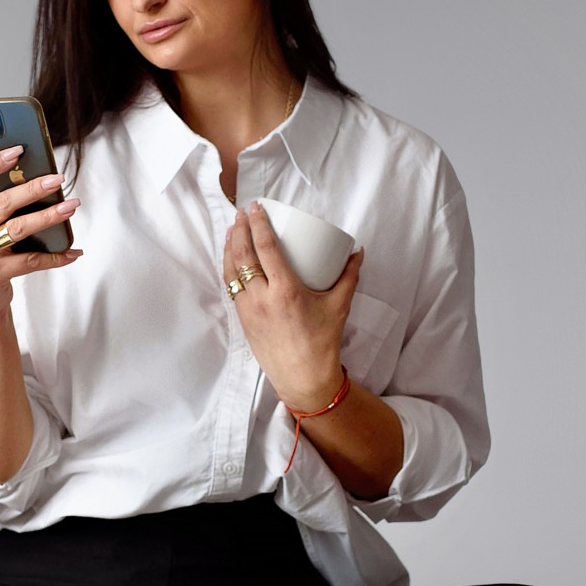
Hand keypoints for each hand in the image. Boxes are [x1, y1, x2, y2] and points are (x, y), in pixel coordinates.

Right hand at [0, 144, 80, 324]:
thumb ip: (2, 207)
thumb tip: (40, 182)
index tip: (19, 149)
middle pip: (4, 202)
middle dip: (33, 188)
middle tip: (58, 179)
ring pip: (19, 229)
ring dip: (48, 217)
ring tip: (70, 207)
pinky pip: (31, 261)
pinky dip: (56, 256)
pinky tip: (72, 251)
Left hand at [222, 202, 363, 411]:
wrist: (303, 377)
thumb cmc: (322, 343)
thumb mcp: (339, 306)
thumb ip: (349, 276)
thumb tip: (357, 251)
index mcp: (286, 292)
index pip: (265, 249)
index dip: (258, 224)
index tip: (256, 208)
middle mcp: (262, 299)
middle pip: (243, 255)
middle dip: (240, 229)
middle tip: (243, 213)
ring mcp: (249, 310)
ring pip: (231, 270)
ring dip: (229, 246)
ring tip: (233, 229)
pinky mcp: (243, 319)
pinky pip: (231, 286)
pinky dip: (229, 267)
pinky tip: (231, 257)